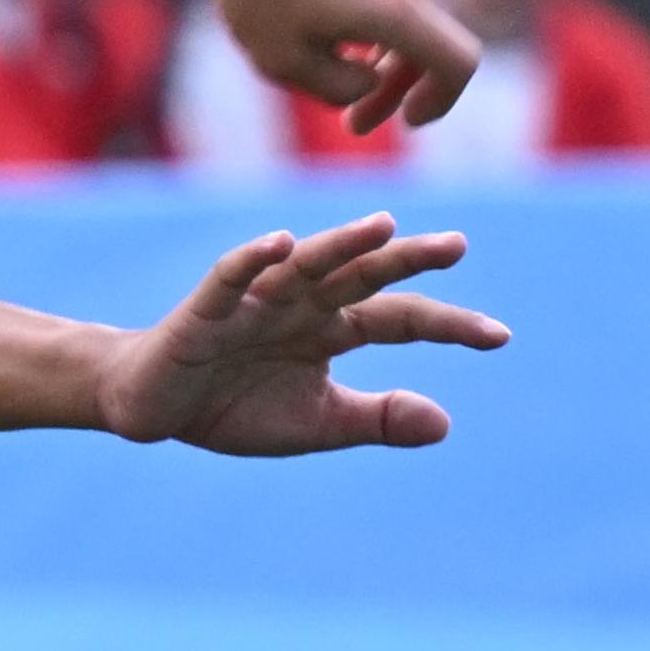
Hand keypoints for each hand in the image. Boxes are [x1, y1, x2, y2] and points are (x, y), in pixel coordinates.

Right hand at [98, 214, 508, 453]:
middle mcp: (301, 304)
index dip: (447, 324)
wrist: (150, 408)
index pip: (400, 320)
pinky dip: (252, 259)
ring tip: (383, 226)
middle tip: (456, 248)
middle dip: (407, 261)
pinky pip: (231, 276)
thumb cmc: (232, 407)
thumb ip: (376, 419)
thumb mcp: (316, 423)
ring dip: (341, 244)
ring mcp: (255, 301)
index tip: (499, 337)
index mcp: (331, 329)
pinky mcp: (205, 310)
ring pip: (305, 265)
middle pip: (363, 276)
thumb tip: (445, 423)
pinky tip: (278, 242)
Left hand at [208, 0, 478, 132]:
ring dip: (374, 42)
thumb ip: (337, 89)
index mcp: (395, 9)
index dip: (444, 98)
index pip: (458, 61)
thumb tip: (369, 81)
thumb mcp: (283, 62)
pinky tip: (302, 0)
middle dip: (393, 86)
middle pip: (423, 38)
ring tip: (316, 54)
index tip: (410, 117)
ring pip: (398, 2)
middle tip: (352, 123)